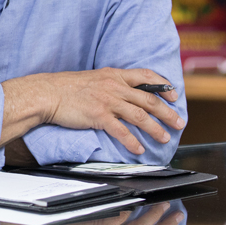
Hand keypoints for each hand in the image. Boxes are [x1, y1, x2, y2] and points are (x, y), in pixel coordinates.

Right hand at [2, 68, 184, 154]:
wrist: (46, 93)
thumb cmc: (65, 87)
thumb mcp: (92, 78)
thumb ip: (109, 84)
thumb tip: (121, 94)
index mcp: (113, 75)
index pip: (145, 76)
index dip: (162, 86)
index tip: (173, 95)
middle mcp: (114, 86)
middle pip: (148, 100)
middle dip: (167, 112)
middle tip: (179, 123)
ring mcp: (107, 101)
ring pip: (140, 116)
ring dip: (155, 129)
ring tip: (164, 138)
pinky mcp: (98, 115)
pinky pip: (121, 131)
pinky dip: (132, 141)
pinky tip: (139, 149)